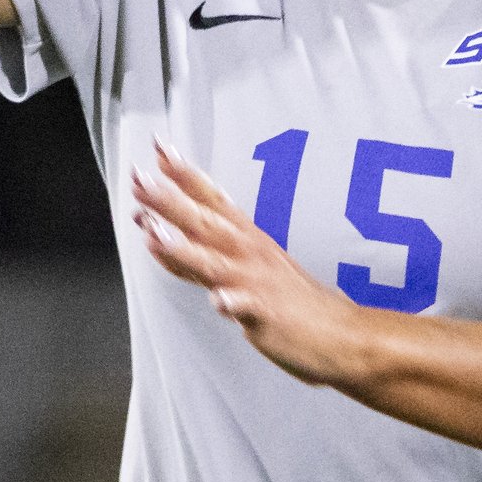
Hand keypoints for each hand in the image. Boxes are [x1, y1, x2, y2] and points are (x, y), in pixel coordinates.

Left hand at [131, 141, 364, 386]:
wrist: (342, 334)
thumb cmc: (289, 299)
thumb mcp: (244, 265)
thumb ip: (198, 251)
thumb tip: (154, 229)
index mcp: (245, 238)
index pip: (210, 197)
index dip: (183, 173)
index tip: (158, 147)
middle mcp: (248, 253)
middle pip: (203, 221)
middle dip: (169, 200)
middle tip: (139, 179)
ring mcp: (256, 282)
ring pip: (214, 261)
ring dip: (183, 247)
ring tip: (155, 233)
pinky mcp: (267, 315)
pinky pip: (247, 309)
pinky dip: (233, 304)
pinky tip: (220, 302)